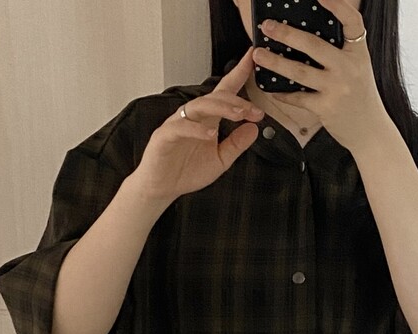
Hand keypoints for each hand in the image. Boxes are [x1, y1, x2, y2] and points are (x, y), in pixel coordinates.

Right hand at [132, 48, 263, 203]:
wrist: (162, 189)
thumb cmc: (186, 172)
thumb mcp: (220, 160)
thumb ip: (236, 144)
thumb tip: (254, 128)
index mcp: (207, 119)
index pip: (224, 92)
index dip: (238, 74)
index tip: (252, 60)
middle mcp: (193, 117)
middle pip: (215, 98)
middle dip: (237, 101)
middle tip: (255, 111)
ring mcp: (177, 124)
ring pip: (199, 106)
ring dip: (221, 108)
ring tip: (239, 114)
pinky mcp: (164, 136)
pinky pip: (180, 127)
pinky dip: (196, 130)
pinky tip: (210, 135)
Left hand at [251, 0, 390, 152]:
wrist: (370, 131)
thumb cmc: (361, 97)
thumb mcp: (358, 68)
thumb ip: (341, 52)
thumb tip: (309, 36)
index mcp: (358, 53)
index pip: (352, 22)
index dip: (337, 5)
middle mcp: (348, 68)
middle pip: (314, 45)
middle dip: (287, 33)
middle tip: (267, 26)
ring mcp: (337, 89)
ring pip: (299, 72)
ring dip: (275, 62)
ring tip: (259, 55)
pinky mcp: (326, 108)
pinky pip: (298, 98)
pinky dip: (282, 93)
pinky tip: (270, 88)